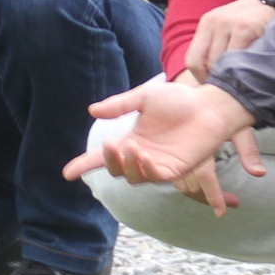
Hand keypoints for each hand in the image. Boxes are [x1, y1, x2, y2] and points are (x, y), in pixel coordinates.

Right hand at [65, 77, 259, 215]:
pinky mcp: (175, 169)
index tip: (67, 173)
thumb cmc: (178, 100)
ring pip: (134, 176)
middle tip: (110, 145)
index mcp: (131, 140)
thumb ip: (120, 105)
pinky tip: (145, 155)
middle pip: (116, 169)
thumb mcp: (144, 97)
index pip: (103, 156)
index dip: (84, 164)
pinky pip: (155, 176)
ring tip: (133, 148)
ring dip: (128, 165)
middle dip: (109, 161)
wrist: (207, 103)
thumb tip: (92, 111)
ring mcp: (158, 164)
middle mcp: (141, 155)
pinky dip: (146, 169)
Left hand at [184, 0, 274, 81]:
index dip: (202, 78)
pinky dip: (244, 68)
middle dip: (218, 80)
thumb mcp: (230, 29)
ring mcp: (228, 23)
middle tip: (232, 88)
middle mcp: (213, 21)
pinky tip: (253, 70)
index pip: (192, 60)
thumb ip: (219, 48)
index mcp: (207, 23)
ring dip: (231, 75)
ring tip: (243, 80)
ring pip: (220, 63)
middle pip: (205, 64)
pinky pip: (237, 57)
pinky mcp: (244, 27)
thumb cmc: (254, 20)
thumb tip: (211, 82)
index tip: (215, 87)